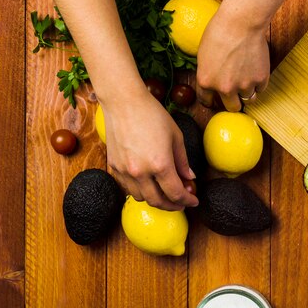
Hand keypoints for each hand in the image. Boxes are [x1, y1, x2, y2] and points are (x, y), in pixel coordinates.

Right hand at [102, 91, 198, 210]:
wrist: (123, 102)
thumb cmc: (152, 115)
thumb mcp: (176, 137)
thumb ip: (183, 161)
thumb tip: (190, 178)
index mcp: (160, 164)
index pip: (175, 193)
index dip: (187, 200)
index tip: (193, 201)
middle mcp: (140, 172)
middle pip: (158, 201)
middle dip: (172, 205)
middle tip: (182, 201)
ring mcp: (125, 171)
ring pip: (141, 198)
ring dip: (156, 199)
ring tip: (166, 192)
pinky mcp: (114, 167)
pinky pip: (128, 188)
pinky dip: (140, 191)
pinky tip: (149, 183)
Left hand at [196, 4, 269, 111]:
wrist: (241, 21)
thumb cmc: (220, 31)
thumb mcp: (204, 54)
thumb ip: (208, 72)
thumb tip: (211, 81)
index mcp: (206, 81)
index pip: (206, 101)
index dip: (212, 100)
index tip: (216, 98)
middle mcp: (224, 88)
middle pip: (232, 107)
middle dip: (233, 101)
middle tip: (236, 93)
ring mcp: (244, 85)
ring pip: (249, 99)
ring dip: (248, 92)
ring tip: (248, 79)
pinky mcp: (260, 80)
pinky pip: (261, 89)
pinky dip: (259, 82)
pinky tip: (256, 69)